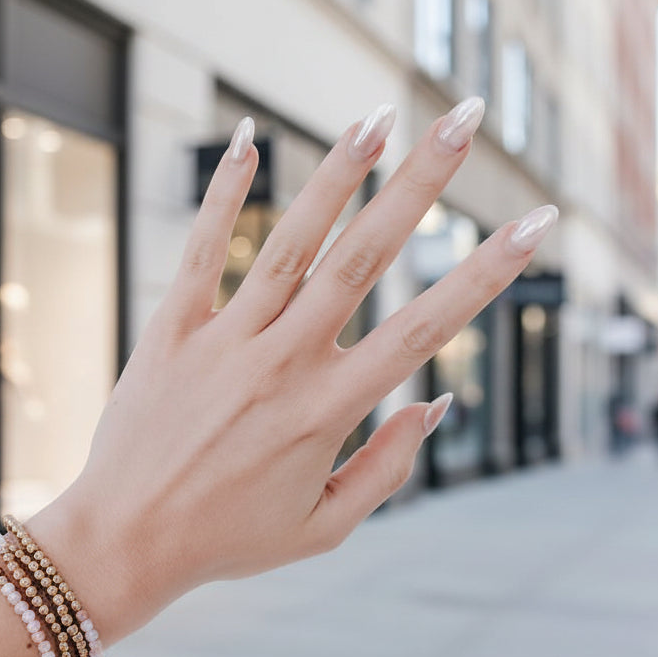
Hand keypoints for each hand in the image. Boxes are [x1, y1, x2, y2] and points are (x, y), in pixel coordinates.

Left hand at [29, 97, 556, 640]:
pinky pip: (202, 251)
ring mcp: (224, 342)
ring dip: (338, 174)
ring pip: (291, 244)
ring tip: (380, 115)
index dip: (486, 272)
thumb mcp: (322, 528)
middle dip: (421, 186)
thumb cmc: (227, 540)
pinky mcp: (171, 331)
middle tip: (464, 122)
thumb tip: (436, 403)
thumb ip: (386, 468)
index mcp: (328, 410)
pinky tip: (247, 139)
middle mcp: (282, 363)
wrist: (123, 541)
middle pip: (363, 259)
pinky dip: (223, 195)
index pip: (424, 329)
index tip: (534, 223)